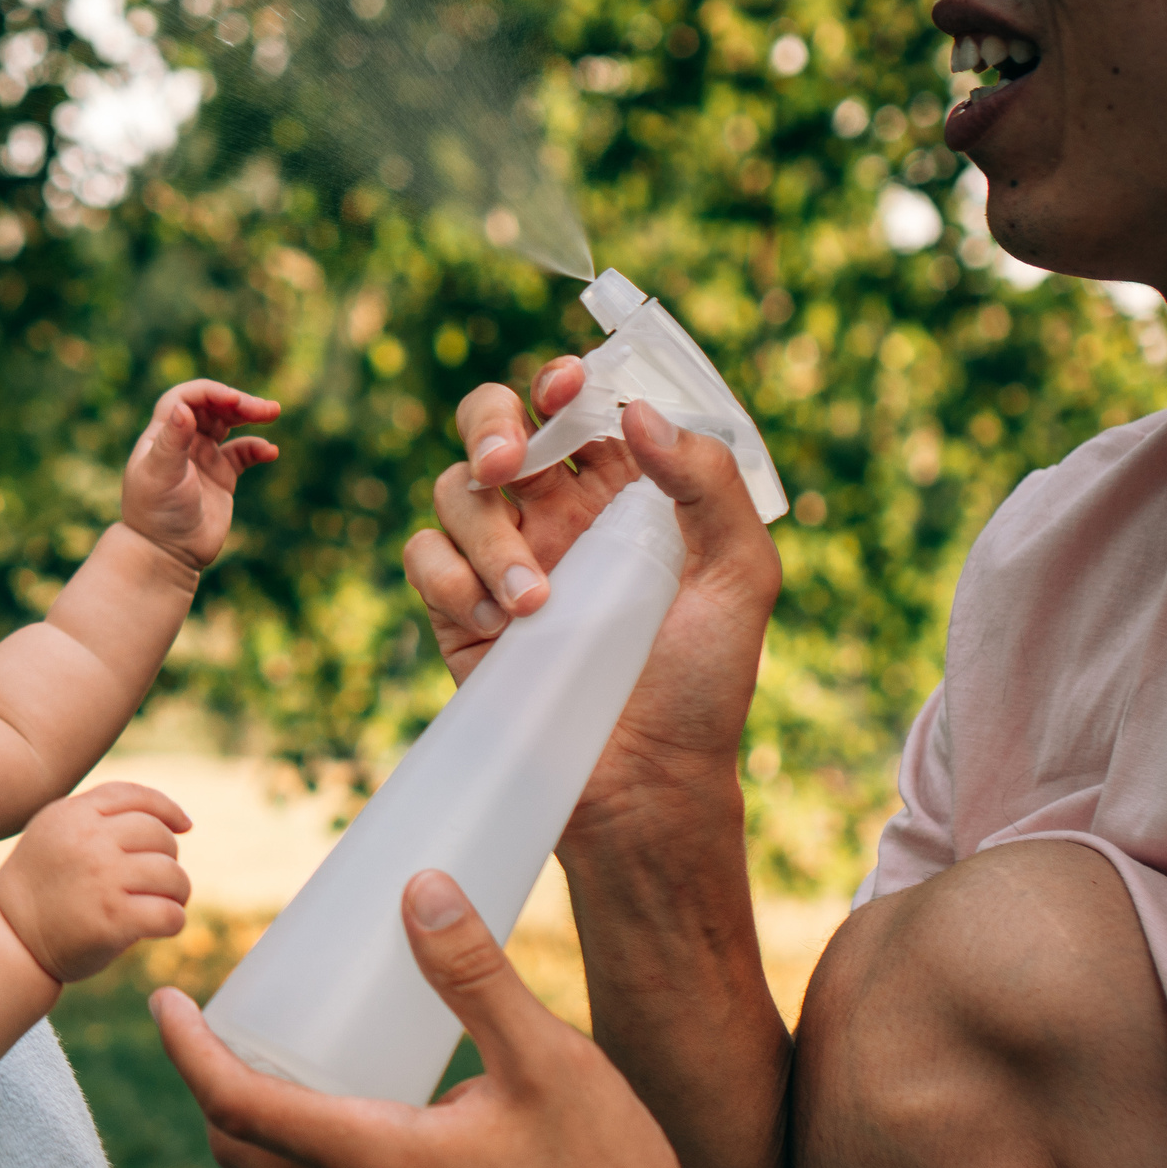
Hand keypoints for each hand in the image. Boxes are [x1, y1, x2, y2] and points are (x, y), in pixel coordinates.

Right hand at [0, 782, 193, 983]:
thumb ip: (95, 816)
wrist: (10, 938)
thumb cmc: (40, 887)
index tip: (184, 826)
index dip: (168, 809)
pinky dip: (173, 922)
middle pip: (160, 836)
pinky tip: (160, 926)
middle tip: (158, 882)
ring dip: (176, 893)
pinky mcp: (112, 919)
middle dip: (169, 859)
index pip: (136, 797)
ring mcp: (102, 879)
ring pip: (172, 875)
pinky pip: (169, 914)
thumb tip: (166, 818)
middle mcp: (89, 841)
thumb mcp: (54, 833)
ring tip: (163, 903)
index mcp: (73, 815)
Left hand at [121, 379, 281, 571]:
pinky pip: (243, 454)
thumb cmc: (157, 514)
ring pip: (229, 425)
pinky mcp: (221, 477)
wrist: (167, 555)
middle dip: (237, 402)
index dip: (210, 393)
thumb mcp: (162, 475)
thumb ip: (173, 440)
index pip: (185, 399)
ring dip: (250, 415)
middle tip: (263, 408)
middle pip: (211, 407)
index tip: (233, 400)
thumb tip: (183, 408)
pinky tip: (270, 452)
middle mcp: (182, 441)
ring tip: (273, 411)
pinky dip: (257, 448)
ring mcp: (202, 458)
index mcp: (161, 435)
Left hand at [152, 866, 749, 1167]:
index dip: (188, 1050)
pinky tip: (365, 1103)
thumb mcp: (549, 1061)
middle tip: (210, 1018)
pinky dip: (314, 1148)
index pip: (239, 1107)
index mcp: (376, 1166)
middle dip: (209, 1084)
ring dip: (262, 1121)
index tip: (163, 999)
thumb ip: (475, 974)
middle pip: (244, 1152)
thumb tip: (419, 888)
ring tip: (280, 1048)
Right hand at [403, 361, 780, 836]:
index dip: (562, 382)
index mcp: (623, 492)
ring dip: (486, 534)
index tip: (568, 388)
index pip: (579, 409)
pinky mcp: (459, 613)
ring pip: (455, 490)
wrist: (644, 784)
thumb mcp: (741, 576)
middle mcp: (557, 517)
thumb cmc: (704, 686)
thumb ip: (707, 484)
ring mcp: (502, 562)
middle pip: (493, 424)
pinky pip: (424, 556)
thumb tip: (637, 414)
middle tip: (506, 464)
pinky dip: (450, 578)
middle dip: (488, 424)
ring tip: (533, 604)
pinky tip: (497, 626)